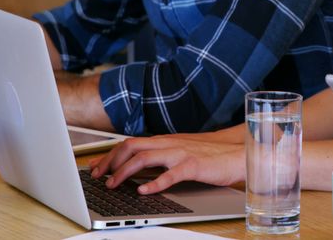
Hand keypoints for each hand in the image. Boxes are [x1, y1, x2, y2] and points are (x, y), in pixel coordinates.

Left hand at [87, 135, 243, 194]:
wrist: (237, 153)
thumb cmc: (210, 156)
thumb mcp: (180, 154)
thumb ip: (159, 159)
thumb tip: (135, 170)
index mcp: (165, 141)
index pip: (130, 144)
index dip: (109, 155)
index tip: (95, 167)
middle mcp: (169, 144)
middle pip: (130, 147)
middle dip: (109, 162)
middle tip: (97, 177)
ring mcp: (181, 153)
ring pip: (144, 158)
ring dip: (124, 172)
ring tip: (113, 185)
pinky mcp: (193, 165)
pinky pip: (170, 174)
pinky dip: (155, 183)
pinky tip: (144, 191)